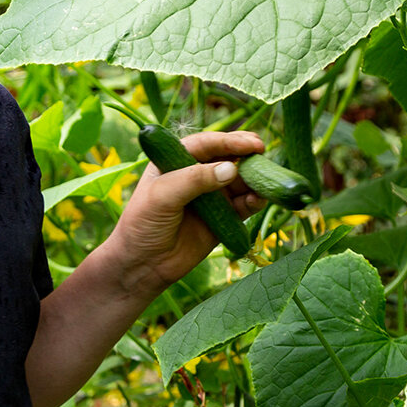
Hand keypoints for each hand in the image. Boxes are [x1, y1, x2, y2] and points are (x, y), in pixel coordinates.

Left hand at [105, 130, 265, 297]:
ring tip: (264, 181)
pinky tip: (258, 200)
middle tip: (262, 151)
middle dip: (247, 154)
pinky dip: (254, 201)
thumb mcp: (162, 196)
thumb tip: (231, 169)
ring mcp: (213, 196)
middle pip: (228, 158)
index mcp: (177, 160)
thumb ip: (194, 179)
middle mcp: (198, 174)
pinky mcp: (224, 218)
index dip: (229, 141)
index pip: (206, 144)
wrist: (143, 265)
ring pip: (240, 181)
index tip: (251, 143)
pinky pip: (244, 205)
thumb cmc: (142, 224)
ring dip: (254, 179)